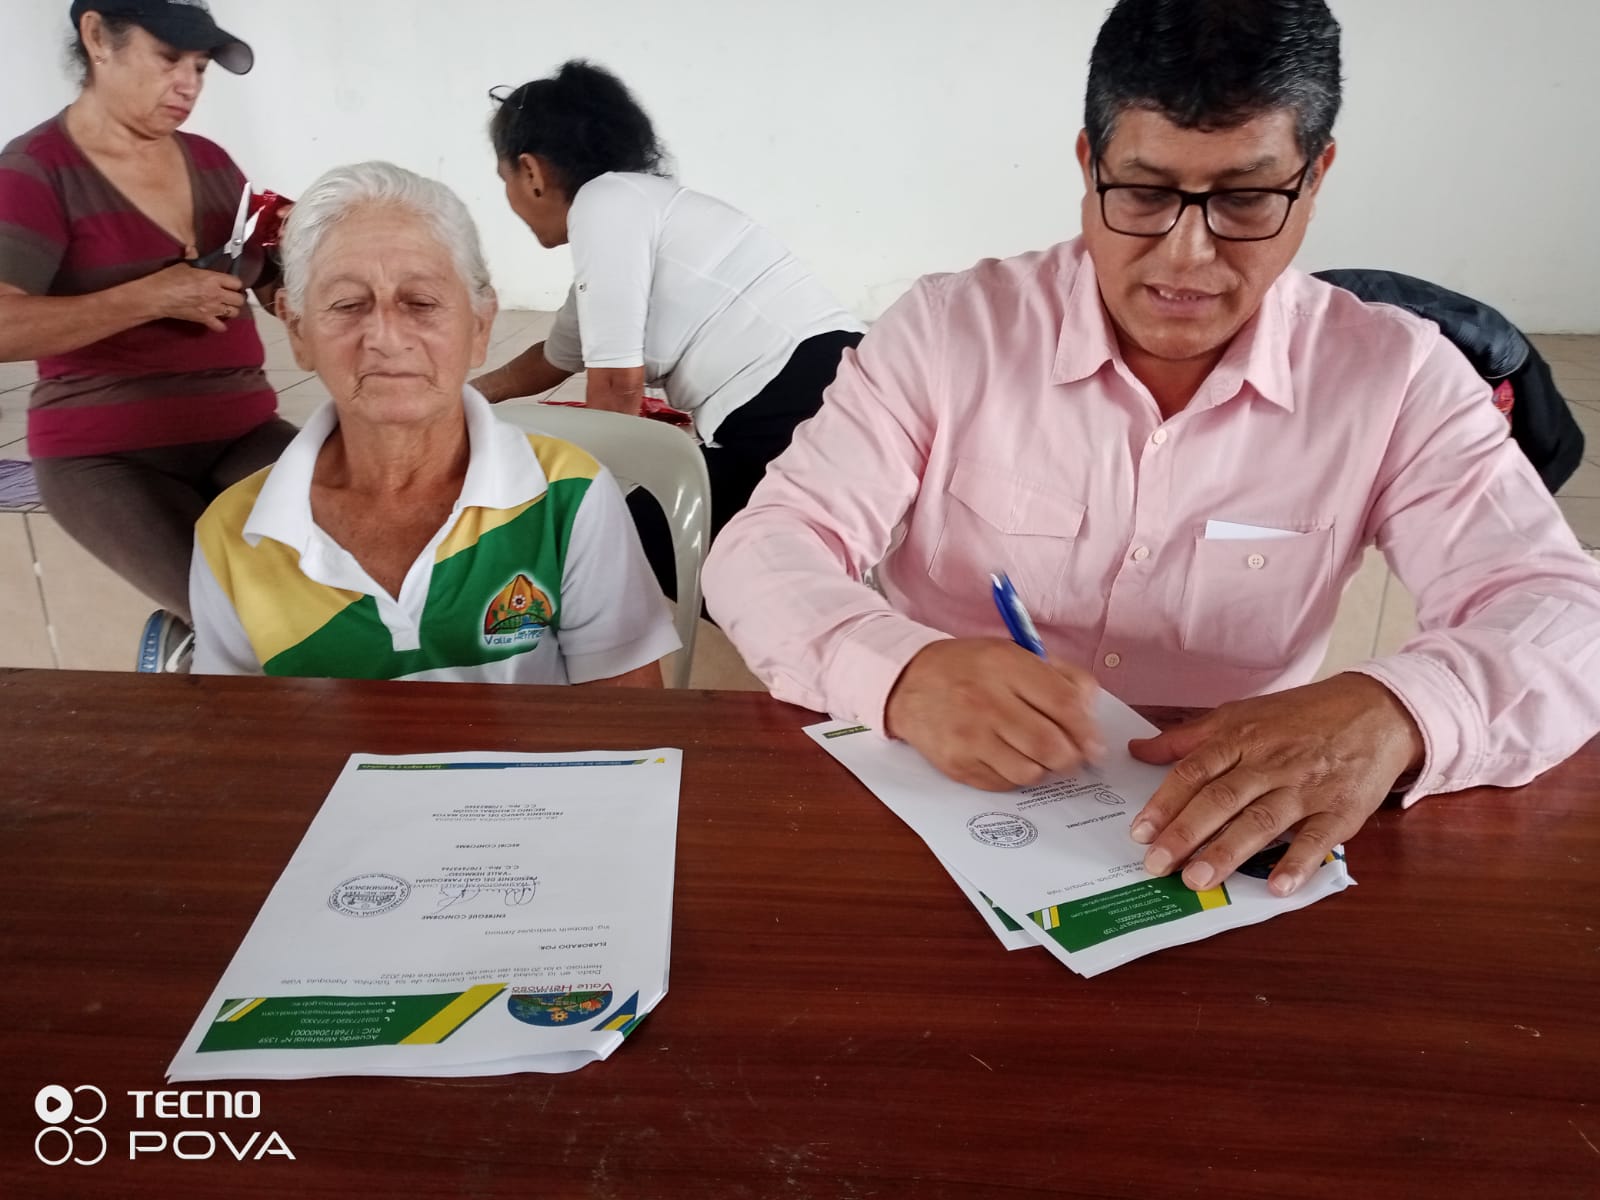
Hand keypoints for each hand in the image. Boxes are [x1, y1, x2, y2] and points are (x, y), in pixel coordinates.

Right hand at [139, 249, 246, 331]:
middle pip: (239, 299)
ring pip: (234, 313)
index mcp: (213, 279)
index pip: (236, 282)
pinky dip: (220, 325)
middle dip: (237, 297)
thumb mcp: (182, 265)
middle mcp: (216, 294)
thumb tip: (192, 249)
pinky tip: (218, 321)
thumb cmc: (168, 279)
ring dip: (232, 310)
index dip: (236, 283)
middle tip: (231, 296)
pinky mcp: (204, 319)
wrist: (157, 296)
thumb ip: (192, 258)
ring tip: (226, 307)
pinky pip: (220, 326)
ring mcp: (212, 308)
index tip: (232, 283)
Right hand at [884, 638, 1103, 789]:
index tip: (1095, 744)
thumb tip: (1091, 715)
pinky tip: (1008, 758)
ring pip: (1030, 772)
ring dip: (1043, 769)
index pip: (1064, 704)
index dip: (1088, 730)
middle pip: (1051, 745)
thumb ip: (1060, 676)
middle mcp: (986, 701)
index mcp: (1006, 666)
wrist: (909, 682)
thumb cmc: (970, 669)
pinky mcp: (956, 764)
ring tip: (1037, 755)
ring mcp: (969, 736)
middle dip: (1071, 757)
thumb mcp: (1014, 654)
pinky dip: (1015, 776)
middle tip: (1072, 756)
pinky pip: (1004, 784)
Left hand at [1126, 673, 1424, 896]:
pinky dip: (1298, 862)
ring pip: (1262, 820)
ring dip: (1229, 851)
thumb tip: (1138, 750)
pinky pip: (1317, 839)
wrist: (1376, 710)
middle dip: (1187, 832)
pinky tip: (1277, 887)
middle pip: (1222, 798)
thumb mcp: (1241, 715)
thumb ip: (1188, 737)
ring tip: (1199, 879)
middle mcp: (1270, 762)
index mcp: (1241, 737)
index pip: (1195, 771)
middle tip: (1158, 864)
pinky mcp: (1341, 810)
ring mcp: (1306, 787)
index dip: (1166, 802)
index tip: (1140, 831)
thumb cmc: (1300, 716)